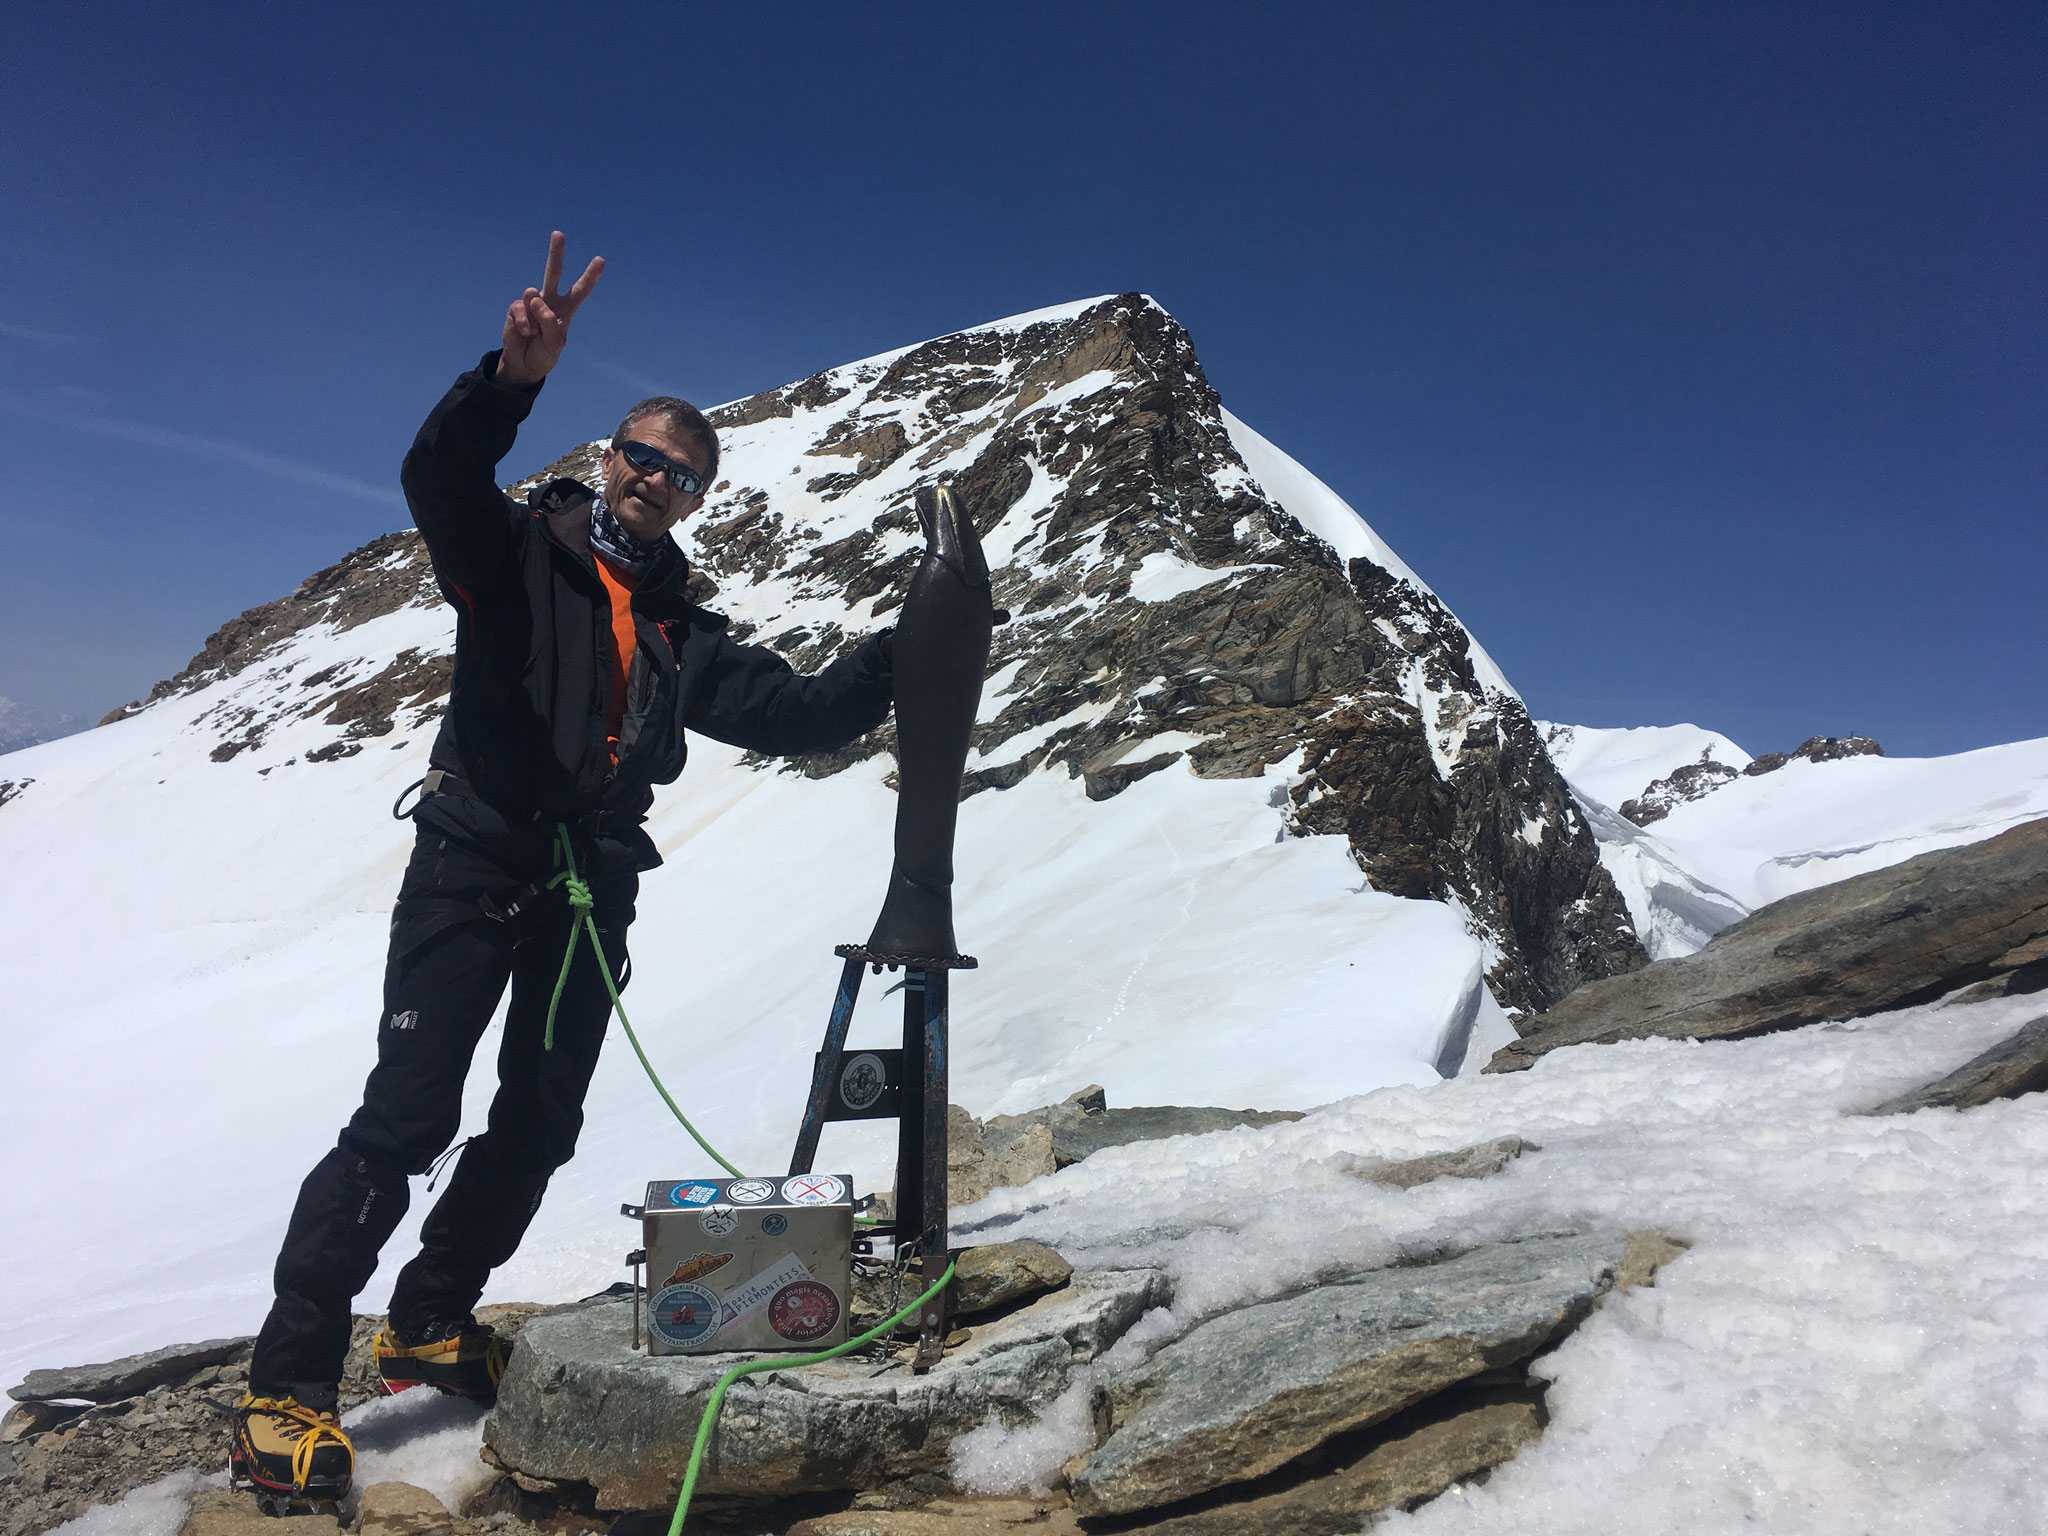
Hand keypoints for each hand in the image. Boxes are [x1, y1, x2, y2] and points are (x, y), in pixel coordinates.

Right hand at [495, 231, 603, 387]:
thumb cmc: (544, 354)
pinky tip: (525, 333)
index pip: (580, 290)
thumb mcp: (555, 344)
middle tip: (558, 233)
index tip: (600, 260)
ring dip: (536, 317)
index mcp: (566, 309)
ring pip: (533, 295)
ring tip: (535, 333)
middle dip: (555, 253)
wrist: (524, 364)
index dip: (590, 276)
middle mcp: (549, 301)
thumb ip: (549, 323)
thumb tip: (534, 296)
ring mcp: (532, 303)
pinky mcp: (516, 308)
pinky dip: (523, 324)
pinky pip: (520, 310)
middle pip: (553, 273)